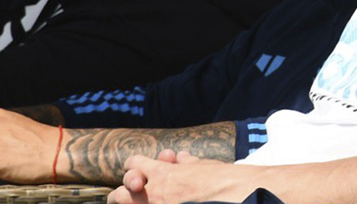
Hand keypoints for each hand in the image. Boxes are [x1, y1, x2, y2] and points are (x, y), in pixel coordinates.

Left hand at [109, 151, 254, 203]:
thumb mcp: (206, 166)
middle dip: (125, 193)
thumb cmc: (224, 180)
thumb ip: (188, 163)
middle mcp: (154, 193)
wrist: (236, 197)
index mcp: (163, 173)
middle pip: (120, 193)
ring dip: (132, 203)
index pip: (133, 164)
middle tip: (137, 193)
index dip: (136, 167)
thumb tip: (181, 158)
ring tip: (140, 201)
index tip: (144, 173)